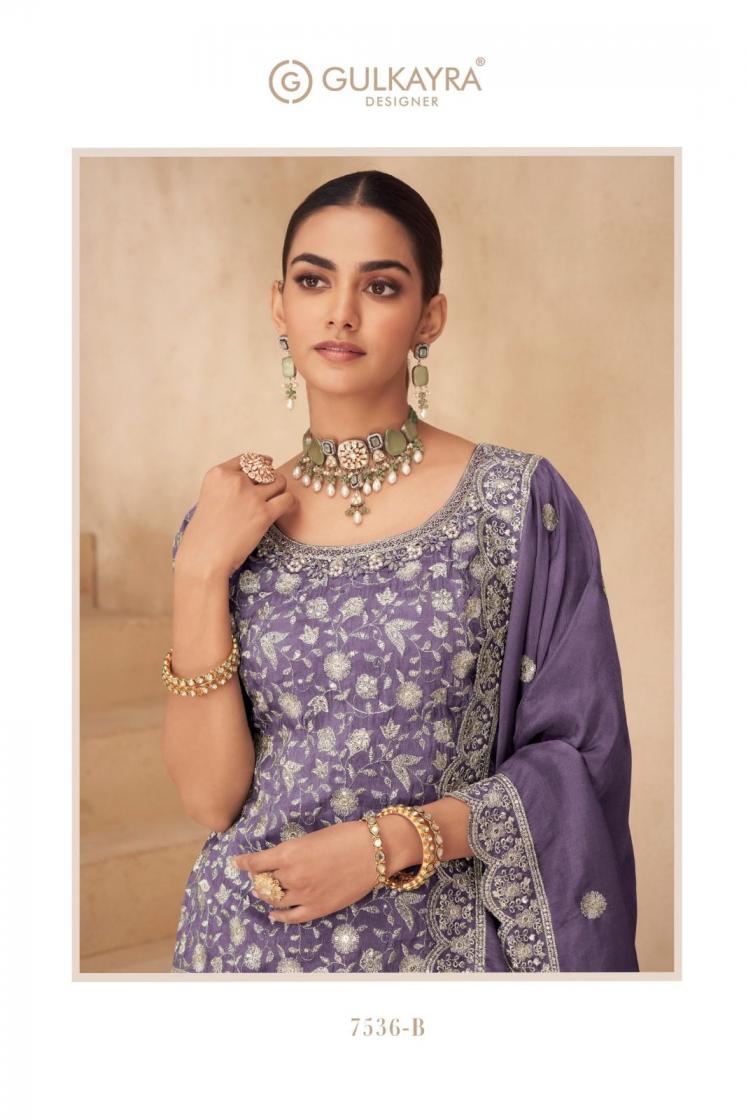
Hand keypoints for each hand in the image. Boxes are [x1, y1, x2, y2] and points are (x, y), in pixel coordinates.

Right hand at [174, 452, 298, 578]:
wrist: (204, 557)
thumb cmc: (204, 535)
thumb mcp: (209, 499)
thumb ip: (227, 488)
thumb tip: (254, 483)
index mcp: (218, 474)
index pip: (247, 459)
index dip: (260, 464)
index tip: (267, 467)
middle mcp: (235, 480)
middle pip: (265, 470)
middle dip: (270, 480)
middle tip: (269, 493)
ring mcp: (251, 496)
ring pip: (280, 481)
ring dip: (281, 491)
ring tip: (276, 502)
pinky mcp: (264, 513)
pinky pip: (288, 499)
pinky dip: (291, 503)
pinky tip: (287, 509)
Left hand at [231, 820, 384, 923]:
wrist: (374, 851)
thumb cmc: (346, 836)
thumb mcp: (312, 837)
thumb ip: (293, 851)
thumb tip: (280, 860)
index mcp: (288, 853)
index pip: (256, 862)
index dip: (244, 863)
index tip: (237, 862)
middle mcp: (291, 876)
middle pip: (264, 881)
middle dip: (258, 878)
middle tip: (256, 876)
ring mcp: (304, 894)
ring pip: (275, 899)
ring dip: (266, 895)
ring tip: (262, 892)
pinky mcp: (317, 908)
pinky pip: (291, 917)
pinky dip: (279, 916)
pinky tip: (273, 914)